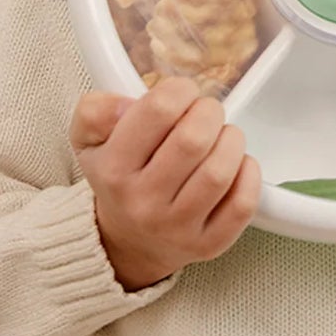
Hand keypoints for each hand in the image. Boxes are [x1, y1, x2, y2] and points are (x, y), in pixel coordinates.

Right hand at [69, 77, 261, 289]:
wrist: (129, 241)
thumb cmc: (118, 180)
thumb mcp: (88, 140)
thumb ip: (96, 110)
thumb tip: (126, 104)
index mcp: (113, 169)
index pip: (157, 111)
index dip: (180, 90)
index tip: (183, 93)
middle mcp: (143, 202)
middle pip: (193, 139)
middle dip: (209, 112)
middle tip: (206, 113)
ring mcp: (177, 228)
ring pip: (220, 171)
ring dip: (231, 140)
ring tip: (221, 136)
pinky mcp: (209, 245)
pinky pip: (243, 203)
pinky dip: (247, 173)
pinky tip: (235, 165)